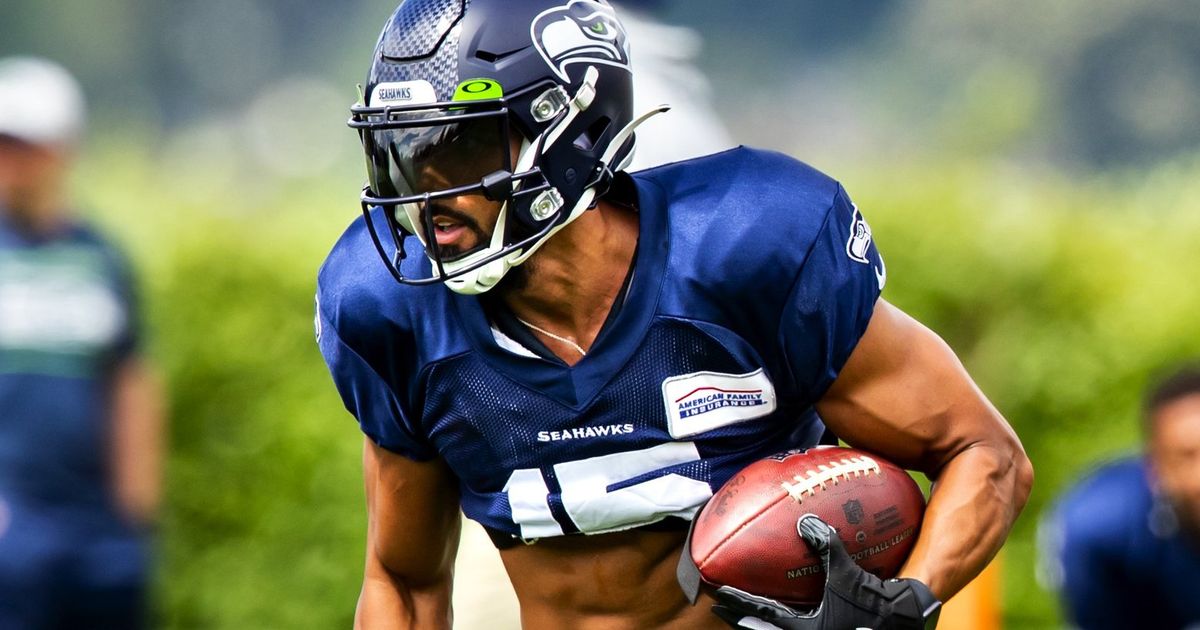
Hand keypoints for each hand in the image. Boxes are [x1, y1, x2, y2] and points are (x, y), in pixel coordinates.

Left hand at [710, 515, 940, 629]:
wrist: (904, 622)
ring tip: (746, 613)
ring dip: (760, 625)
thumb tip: (806, 521)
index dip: (737, 602)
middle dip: (740, 620)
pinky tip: (790, 612)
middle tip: (720, 609)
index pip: (760, 614)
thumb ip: (826, 547)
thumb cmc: (874, 604)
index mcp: (804, 629)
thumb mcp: (846, 574)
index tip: (717, 594)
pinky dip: (784, 622)